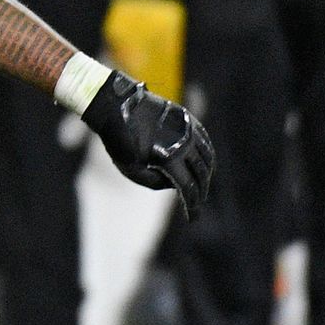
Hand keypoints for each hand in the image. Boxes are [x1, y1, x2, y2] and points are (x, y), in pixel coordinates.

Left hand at [80, 73, 213, 218]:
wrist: (117, 106)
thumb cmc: (120, 140)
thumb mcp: (131, 169)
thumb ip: (154, 182)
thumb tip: (175, 185)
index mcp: (170, 158)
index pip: (188, 187)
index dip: (192, 206)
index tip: (193, 218)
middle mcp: (184, 143)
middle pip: (201, 173)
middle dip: (201, 191)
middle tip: (198, 202)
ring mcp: (188, 129)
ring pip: (207, 156)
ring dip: (207, 173)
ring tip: (203, 184)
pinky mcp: (187, 118)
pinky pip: (204, 139)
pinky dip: (207, 154)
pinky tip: (204, 162)